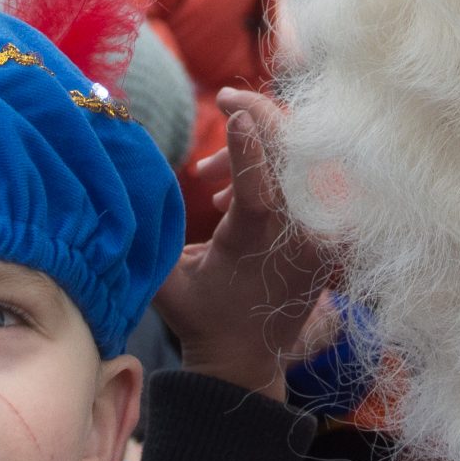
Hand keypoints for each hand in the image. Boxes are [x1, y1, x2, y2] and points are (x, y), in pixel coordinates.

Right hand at [152, 90, 330, 400]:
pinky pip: (313, 178)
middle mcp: (298, 234)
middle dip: (260, 118)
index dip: (245, 137)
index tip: (230, 104)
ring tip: (211, 179)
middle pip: (293, 152)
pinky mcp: (332, 234)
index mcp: (256, 241)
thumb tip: (127, 175)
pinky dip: (278, 169)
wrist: (246, 359)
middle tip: (228, 101)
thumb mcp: (168, 276)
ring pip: (304, 160)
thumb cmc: (199, 316)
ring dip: (262, 150)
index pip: (258, 180)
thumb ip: (152, 229)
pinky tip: (232, 192)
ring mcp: (322, 234)